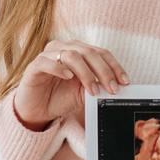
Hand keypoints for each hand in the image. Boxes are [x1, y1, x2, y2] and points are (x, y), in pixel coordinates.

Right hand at [13, 39, 128, 130]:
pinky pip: (47, 61)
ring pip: (71, 55)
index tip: (124, 81)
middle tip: (111, 87)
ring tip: (93, 90)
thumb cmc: (59, 98)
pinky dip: (59, 68)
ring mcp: (48, 55)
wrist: (37, 111)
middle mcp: (64, 49)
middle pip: (88, 52)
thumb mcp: (83, 93)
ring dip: (86, 73)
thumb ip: (97, 86)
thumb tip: (116, 87)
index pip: (100, 53)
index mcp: (78, 52)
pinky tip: (68, 77)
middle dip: (103, 70)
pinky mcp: (34, 66)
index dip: (114, 66)